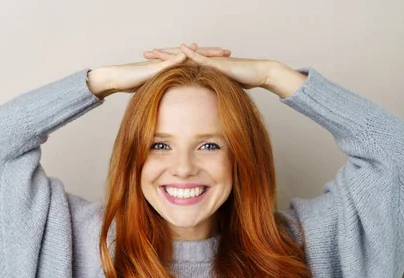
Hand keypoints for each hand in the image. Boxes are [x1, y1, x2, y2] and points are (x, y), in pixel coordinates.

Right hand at [90, 43, 230, 96]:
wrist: (117, 78)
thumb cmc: (133, 85)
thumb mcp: (156, 91)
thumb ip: (167, 92)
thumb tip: (177, 103)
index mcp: (172, 67)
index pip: (194, 62)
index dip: (208, 61)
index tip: (224, 62)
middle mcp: (169, 61)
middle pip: (193, 55)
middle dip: (211, 54)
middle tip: (228, 52)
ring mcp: (162, 62)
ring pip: (183, 55)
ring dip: (199, 52)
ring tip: (215, 51)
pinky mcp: (153, 65)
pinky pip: (167, 61)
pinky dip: (178, 57)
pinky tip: (188, 54)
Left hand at [145, 43, 275, 89]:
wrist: (259, 73)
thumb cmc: (242, 81)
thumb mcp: (220, 89)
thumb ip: (209, 91)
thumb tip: (201, 102)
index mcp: (202, 66)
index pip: (180, 63)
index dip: (165, 63)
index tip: (150, 63)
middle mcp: (204, 60)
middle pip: (178, 56)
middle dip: (161, 55)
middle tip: (145, 53)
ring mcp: (210, 60)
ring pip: (187, 55)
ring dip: (171, 52)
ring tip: (155, 51)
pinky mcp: (219, 62)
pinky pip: (203, 57)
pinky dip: (192, 53)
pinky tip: (182, 49)